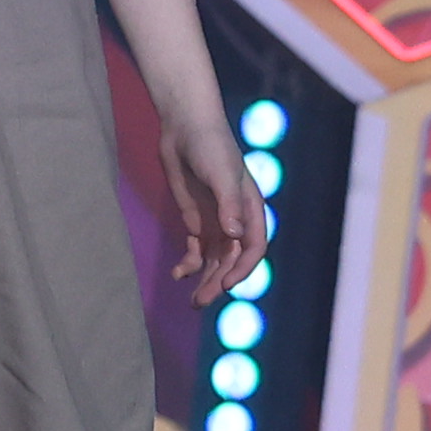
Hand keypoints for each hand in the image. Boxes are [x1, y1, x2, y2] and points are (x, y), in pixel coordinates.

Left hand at [149, 100, 268, 294]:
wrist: (185, 128)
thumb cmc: (210, 147)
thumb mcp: (220, 175)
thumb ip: (227, 205)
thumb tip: (235, 234)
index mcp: (250, 211)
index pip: (253, 248)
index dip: (241, 268)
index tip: (225, 284)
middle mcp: (236, 220)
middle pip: (231, 260)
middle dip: (218, 282)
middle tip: (201, 302)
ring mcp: (215, 221)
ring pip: (214, 259)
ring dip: (204, 279)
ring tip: (193, 301)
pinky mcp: (196, 219)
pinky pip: (195, 249)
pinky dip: (189, 263)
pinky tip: (177, 274)